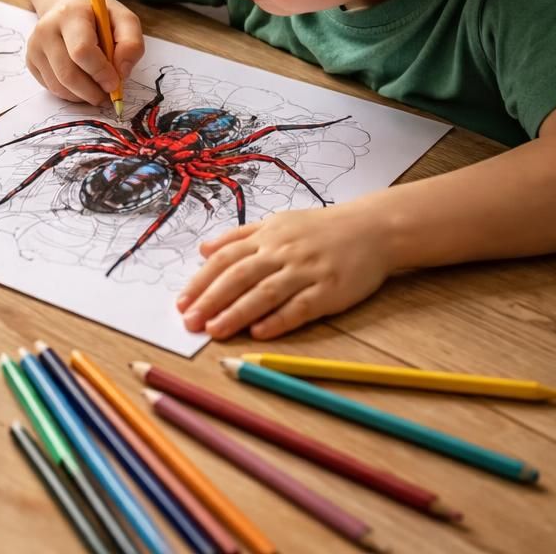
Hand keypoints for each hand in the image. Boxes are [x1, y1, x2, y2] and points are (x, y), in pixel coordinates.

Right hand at [27, 0, 144, 104]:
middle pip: (67, 74)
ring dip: (82, 96)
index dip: (100, 72)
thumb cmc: (99, 17)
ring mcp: (35, 46)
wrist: (69, 7)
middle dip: (92, 92)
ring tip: (97, 89)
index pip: (81, 51)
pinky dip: (71, 94)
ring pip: (58, 86)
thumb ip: (131, 43)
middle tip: (107, 95)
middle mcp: (46, 29)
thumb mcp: (124, 20)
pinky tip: (82, 83)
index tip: (115, 83)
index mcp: (70, 14)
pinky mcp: (31, 61)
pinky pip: (51, 88)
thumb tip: (121, 72)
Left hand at [176, 203, 391, 339]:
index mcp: (267, 237)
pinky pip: (300, 307)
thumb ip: (239, 237)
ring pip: (265, 293)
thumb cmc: (320, 229)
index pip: (225, 260)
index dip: (201, 281)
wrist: (373, 229)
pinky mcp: (330, 290)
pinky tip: (259, 333)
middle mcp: (283, 252)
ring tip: (214, 330)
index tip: (181, 302)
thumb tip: (203, 250)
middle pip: (239, 276)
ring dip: (237, 313)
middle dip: (211, 299)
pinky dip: (279, 320)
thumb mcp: (277, 223)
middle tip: (189, 321)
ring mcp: (306, 271)